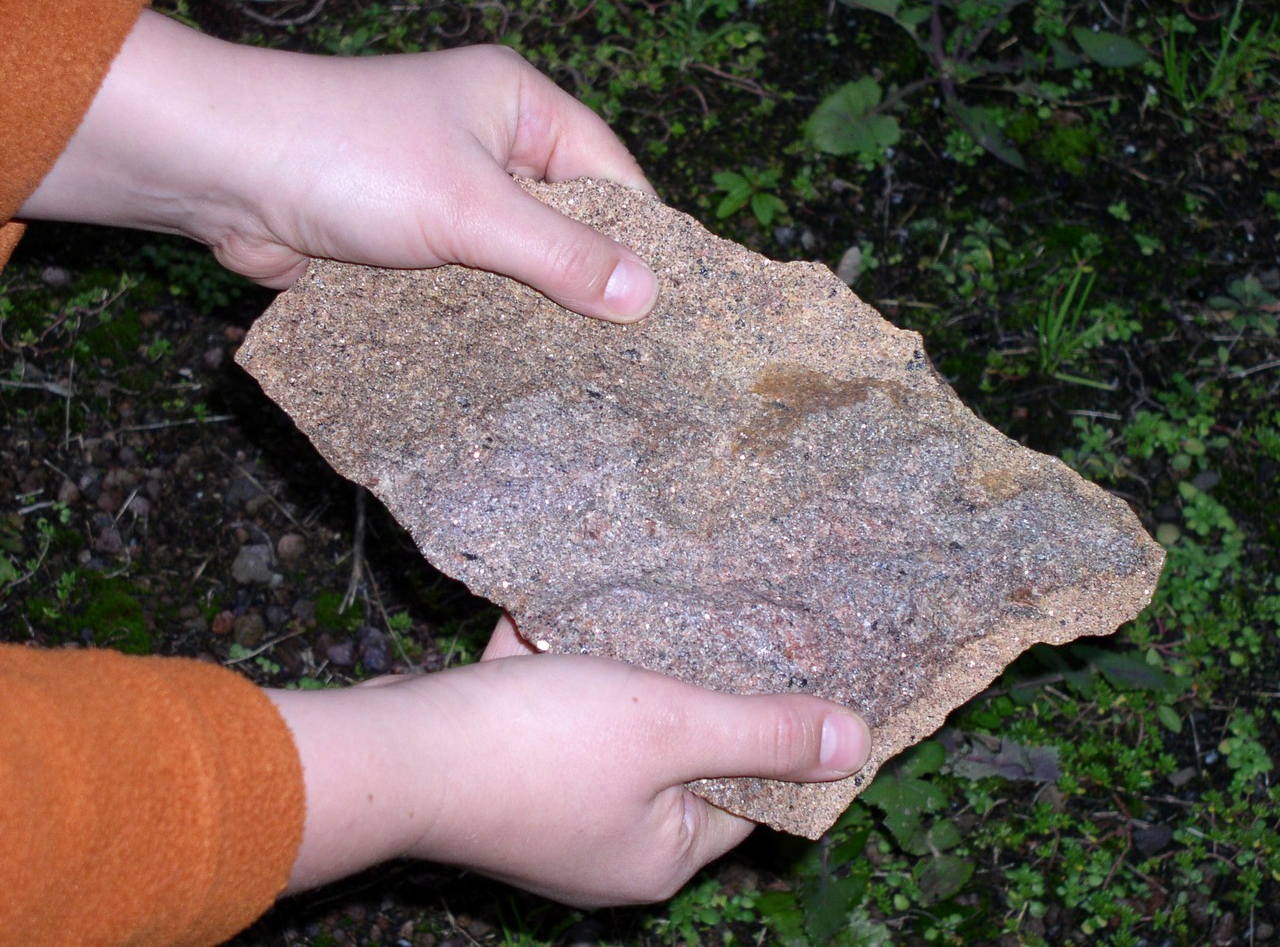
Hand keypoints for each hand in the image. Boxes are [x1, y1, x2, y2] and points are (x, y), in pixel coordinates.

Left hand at [20, 11, 658, 321]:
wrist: (220, 172)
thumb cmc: (351, 159)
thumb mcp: (471, 208)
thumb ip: (560, 254)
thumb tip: (645, 296)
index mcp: (518, 106)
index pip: (609, 175)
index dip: (640, 239)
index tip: (671, 307)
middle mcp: (488, 145)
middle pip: (564, 222)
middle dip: (586, 282)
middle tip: (631, 356)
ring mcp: (445, 194)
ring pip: (515, 261)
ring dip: (533, 308)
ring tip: (583, 375)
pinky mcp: (407, 242)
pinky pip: (467, 285)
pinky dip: (485, 320)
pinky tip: (514, 368)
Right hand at [265, 652, 869, 907]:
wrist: (392, 753)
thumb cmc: (539, 747)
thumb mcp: (669, 726)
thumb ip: (761, 733)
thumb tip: (855, 745)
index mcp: (659, 853)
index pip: (745, 794)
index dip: (768, 731)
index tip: (784, 663)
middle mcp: (608, 846)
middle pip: (676, 757)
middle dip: (685, 686)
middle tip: (715, 622)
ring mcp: (551, 812)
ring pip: (610, 728)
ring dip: (616, 667)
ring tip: (638, 606)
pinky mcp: (505, 773)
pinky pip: (549, 712)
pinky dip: (555, 665)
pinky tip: (555, 613)